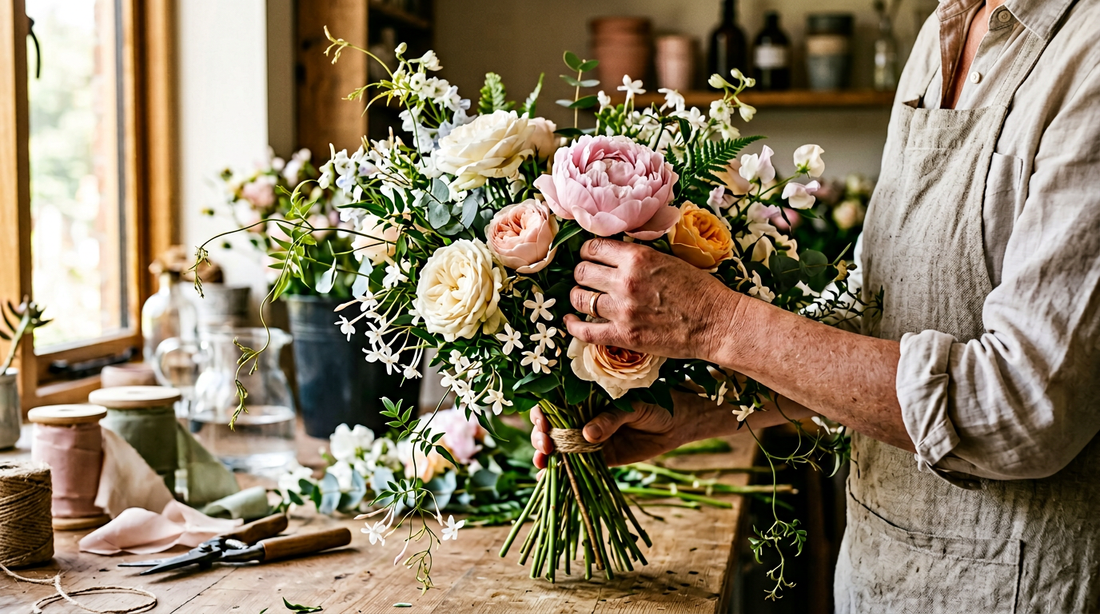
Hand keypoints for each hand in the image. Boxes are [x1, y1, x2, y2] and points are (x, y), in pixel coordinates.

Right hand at [530, 391, 722, 467]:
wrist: (677, 423)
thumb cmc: (656, 403)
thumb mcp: (633, 405)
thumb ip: (610, 418)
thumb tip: (587, 435)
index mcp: (586, 396)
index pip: (555, 403)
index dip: (543, 414)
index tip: (543, 425)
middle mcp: (583, 416)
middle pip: (551, 426)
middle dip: (542, 437)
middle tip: (546, 447)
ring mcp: (590, 437)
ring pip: (560, 446)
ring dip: (546, 455)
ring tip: (542, 463)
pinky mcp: (601, 456)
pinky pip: (578, 464)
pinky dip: (561, 471)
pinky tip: (547, 477)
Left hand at [564, 239, 740, 362]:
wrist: (717, 322)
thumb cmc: (700, 290)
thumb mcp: (669, 259)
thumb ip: (639, 255)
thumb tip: (614, 251)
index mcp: (637, 257)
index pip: (593, 247)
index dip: (588, 252)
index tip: (590, 257)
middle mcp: (625, 281)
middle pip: (581, 272)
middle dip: (583, 274)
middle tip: (589, 279)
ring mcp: (622, 310)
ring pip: (579, 298)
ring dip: (578, 297)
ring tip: (584, 299)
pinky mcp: (624, 336)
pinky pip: (585, 331)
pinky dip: (573, 326)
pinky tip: (570, 322)